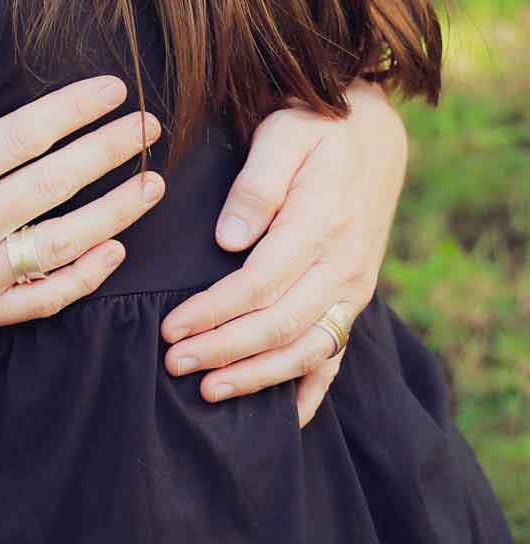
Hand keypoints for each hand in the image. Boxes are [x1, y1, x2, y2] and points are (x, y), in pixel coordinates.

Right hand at [0, 34, 164, 340]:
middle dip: (109, 153)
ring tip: (152, 185)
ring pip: (62, 243)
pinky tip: (115, 248)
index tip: (115, 91)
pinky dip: (84, 276)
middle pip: (54, 184)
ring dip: (116, 213)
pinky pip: (44, 298)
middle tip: (150, 129)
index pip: (23, 136)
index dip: (75, 111)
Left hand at [161, 82, 406, 425]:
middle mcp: (343, 265)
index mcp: (320, 224)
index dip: (213, 313)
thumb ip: (257, 186)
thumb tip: (228, 238)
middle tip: (172, 363)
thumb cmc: (315, 125)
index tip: (171, 327)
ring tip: (208, 391)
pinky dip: (313, 388)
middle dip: (223, 350)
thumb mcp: (284, 133)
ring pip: (307, 348)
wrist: (373, 130)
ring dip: (257, 376)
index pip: (259, 285)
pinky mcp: (354, 296)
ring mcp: (353, 286)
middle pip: (279, 324)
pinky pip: (337, 353)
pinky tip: (287, 418)